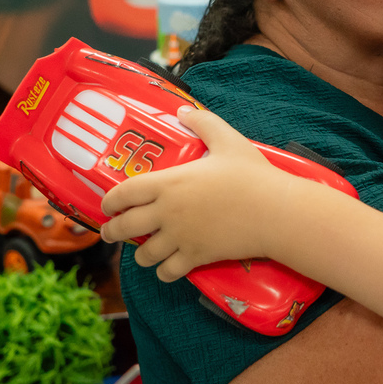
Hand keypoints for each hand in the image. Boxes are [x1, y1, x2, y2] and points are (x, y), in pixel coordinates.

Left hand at [100, 107, 291, 281]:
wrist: (275, 212)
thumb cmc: (251, 175)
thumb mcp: (227, 139)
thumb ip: (202, 122)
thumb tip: (183, 111)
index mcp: (169, 183)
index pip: (124, 193)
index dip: (109, 201)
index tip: (107, 205)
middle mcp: (167, 213)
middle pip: (125, 227)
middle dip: (112, 232)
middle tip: (111, 232)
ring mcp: (180, 238)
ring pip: (144, 255)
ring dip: (141, 254)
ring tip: (144, 251)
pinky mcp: (196, 257)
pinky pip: (168, 272)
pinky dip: (163, 272)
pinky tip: (166, 267)